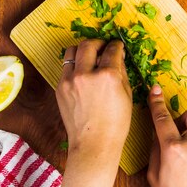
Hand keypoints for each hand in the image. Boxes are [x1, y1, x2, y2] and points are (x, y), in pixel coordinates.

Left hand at [56, 39, 131, 168]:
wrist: (94, 144)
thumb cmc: (116, 123)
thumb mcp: (127, 95)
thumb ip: (121, 72)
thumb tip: (118, 58)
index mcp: (108, 75)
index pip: (112, 50)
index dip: (116, 45)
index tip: (117, 46)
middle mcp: (87, 74)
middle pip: (88, 44)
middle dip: (98, 42)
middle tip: (103, 46)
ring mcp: (70, 80)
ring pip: (72, 51)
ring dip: (82, 50)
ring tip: (89, 56)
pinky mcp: (60, 87)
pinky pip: (66, 68)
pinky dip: (74, 66)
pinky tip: (82, 73)